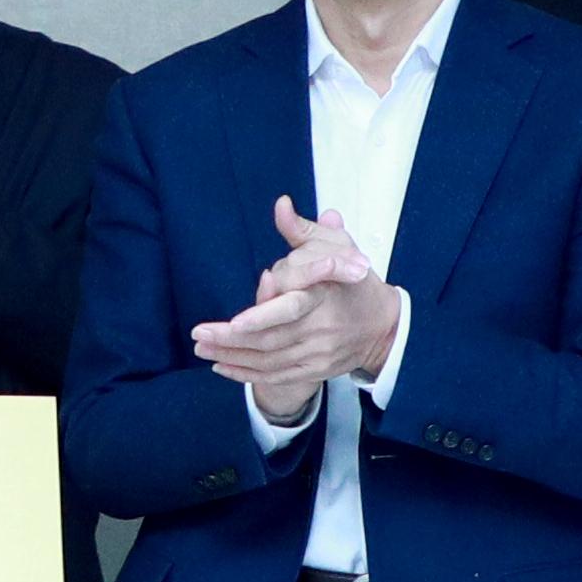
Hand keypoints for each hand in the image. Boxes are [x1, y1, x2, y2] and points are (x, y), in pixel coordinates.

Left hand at [192, 193, 399, 426]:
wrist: (384, 326)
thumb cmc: (354, 281)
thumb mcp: (336, 247)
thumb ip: (303, 230)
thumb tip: (281, 205)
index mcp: (324, 295)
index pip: (291, 307)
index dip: (261, 316)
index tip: (234, 320)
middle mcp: (321, 328)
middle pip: (270, 338)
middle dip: (230, 339)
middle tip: (198, 334)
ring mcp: (318, 353)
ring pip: (268, 360)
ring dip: (231, 356)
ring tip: (201, 348)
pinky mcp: (315, 370)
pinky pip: (276, 376)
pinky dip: (247, 374)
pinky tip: (222, 366)